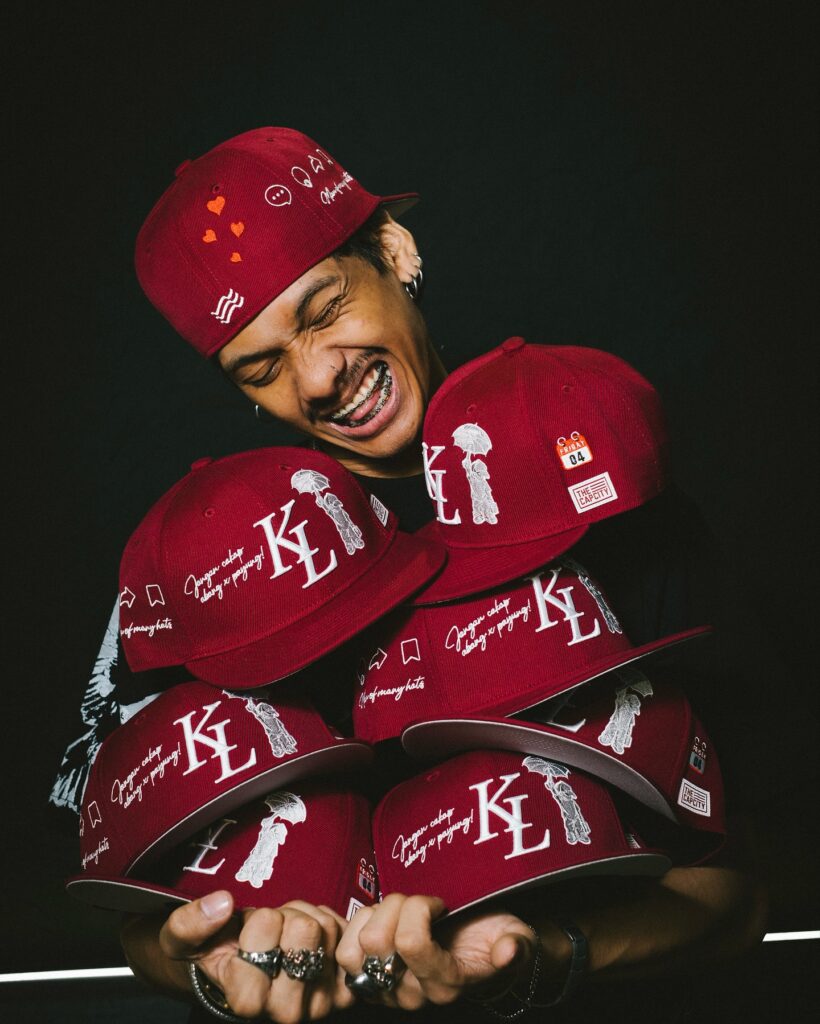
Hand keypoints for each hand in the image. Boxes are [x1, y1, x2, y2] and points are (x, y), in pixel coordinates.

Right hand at [159, 891, 353, 1021]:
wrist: (241, 971)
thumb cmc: (212, 953)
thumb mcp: (180, 940)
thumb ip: (189, 924)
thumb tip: (222, 904)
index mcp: (247, 1001)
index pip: (268, 928)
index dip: (258, 921)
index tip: (247, 935)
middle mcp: (286, 1011)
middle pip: (306, 930)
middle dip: (287, 918)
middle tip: (272, 932)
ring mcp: (319, 1004)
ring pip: (328, 928)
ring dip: (308, 920)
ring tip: (287, 935)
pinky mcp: (343, 992)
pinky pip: (349, 936)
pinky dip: (332, 926)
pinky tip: (313, 940)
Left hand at [335, 893, 538, 1009]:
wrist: (480, 954)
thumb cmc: (495, 940)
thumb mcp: (517, 939)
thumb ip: (515, 947)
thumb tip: (509, 952)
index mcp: (445, 984)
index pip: (410, 943)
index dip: (421, 908)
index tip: (440, 905)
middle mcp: (411, 995)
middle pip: (378, 941)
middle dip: (396, 907)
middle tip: (418, 905)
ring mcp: (385, 991)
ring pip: (355, 948)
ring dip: (373, 917)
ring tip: (397, 913)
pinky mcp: (367, 981)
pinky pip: (343, 953)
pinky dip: (356, 926)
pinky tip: (379, 919)